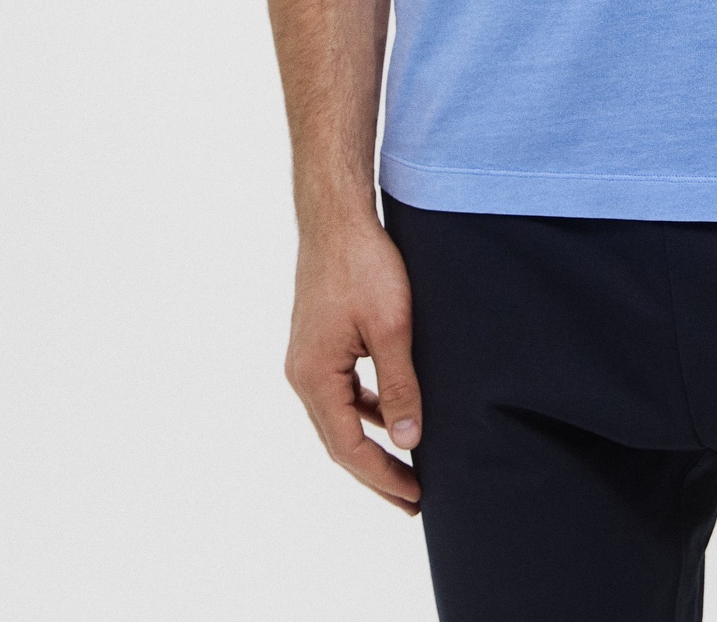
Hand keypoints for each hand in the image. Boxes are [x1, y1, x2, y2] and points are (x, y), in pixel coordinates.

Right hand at [285, 216, 422, 512]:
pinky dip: (364, 410)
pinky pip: (341, 391)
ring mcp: (307, 358)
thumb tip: (408, 440)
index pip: (348, 447)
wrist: (337, 218)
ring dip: (371, 443)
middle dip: (377, 472)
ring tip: (405, 465)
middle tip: (413, 499)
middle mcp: (302, 374)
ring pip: (339, 416)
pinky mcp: (318, 342)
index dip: (382, 477)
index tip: (414, 497)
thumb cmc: (364, 265)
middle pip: (339, 440)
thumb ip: (399, 386)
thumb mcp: (392, 328)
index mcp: (314, 377)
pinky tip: (389, 414)